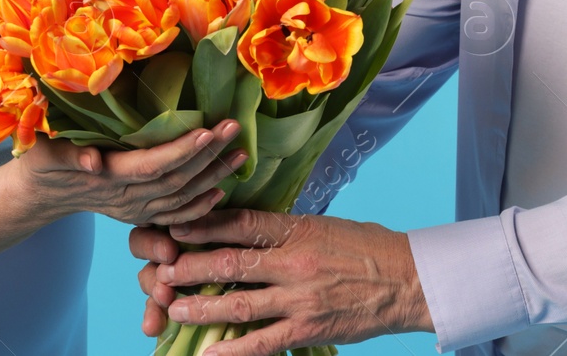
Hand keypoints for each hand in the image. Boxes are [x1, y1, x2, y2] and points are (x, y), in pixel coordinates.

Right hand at [17, 119, 244, 226]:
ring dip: (213, 177)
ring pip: (181, 196)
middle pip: (176, 178)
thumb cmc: (40, 165)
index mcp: (108, 176)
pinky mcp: (138, 212)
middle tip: (236, 129)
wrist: (39, 195)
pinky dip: (200, 205)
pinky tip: (222, 190)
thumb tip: (92, 160)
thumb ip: (67, 156)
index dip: (182, 151)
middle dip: (208, 155)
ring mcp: (134, 208)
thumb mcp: (44, 154)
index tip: (209, 132)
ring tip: (241, 155)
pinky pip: (175, 214)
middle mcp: (126, 197)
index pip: (154, 164)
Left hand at [131, 209, 432, 355]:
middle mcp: (294, 263)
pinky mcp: (307, 329)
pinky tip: (207, 353)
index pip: (242, 223)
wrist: (406, 281)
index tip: (176, 223)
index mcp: (298, 229)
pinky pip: (263, 343)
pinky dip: (233, 350)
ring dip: (200, 306)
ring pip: (239, 304)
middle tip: (160, 269)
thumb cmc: (365, 248)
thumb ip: (284, 229)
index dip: (204, 224)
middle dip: (190, 266)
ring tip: (171, 306)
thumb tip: (244, 227)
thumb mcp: (323, 224)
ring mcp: (300, 299)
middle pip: (231, 262)